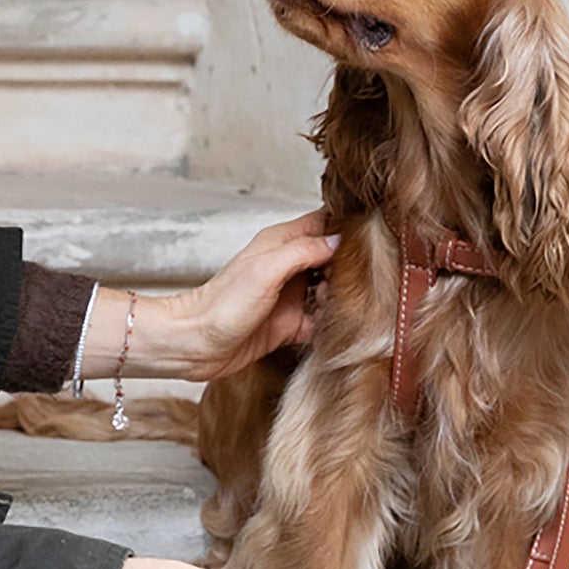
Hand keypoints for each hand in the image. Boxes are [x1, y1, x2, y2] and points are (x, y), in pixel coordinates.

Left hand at [84, 210, 339, 384]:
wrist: (194, 346)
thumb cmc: (221, 307)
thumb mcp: (265, 270)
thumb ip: (303, 250)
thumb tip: (339, 240)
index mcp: (280, 243)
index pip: (324, 221)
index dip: (349, 224)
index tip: (375, 233)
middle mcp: (288, 266)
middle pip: (335, 256)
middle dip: (353, 265)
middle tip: (361, 279)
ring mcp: (290, 296)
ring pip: (332, 289)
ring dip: (345, 296)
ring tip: (347, 303)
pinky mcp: (289, 325)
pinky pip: (321, 320)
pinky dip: (333, 323)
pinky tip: (341, 327)